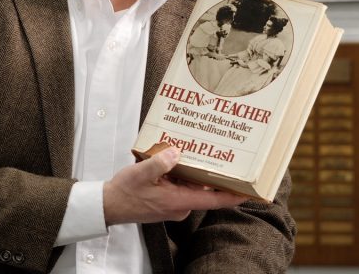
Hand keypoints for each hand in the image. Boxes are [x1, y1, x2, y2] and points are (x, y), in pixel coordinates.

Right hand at [103, 146, 246, 224]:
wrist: (109, 205)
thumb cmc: (124, 193)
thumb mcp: (140, 173)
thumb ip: (160, 163)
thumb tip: (176, 153)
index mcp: (178, 201)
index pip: (213, 200)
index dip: (233, 195)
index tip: (249, 191)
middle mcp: (180, 205)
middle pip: (205, 190)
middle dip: (214, 174)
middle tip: (225, 156)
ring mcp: (174, 204)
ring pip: (193, 187)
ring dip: (196, 173)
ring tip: (200, 152)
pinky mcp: (168, 201)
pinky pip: (182, 187)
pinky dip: (183, 175)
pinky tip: (178, 160)